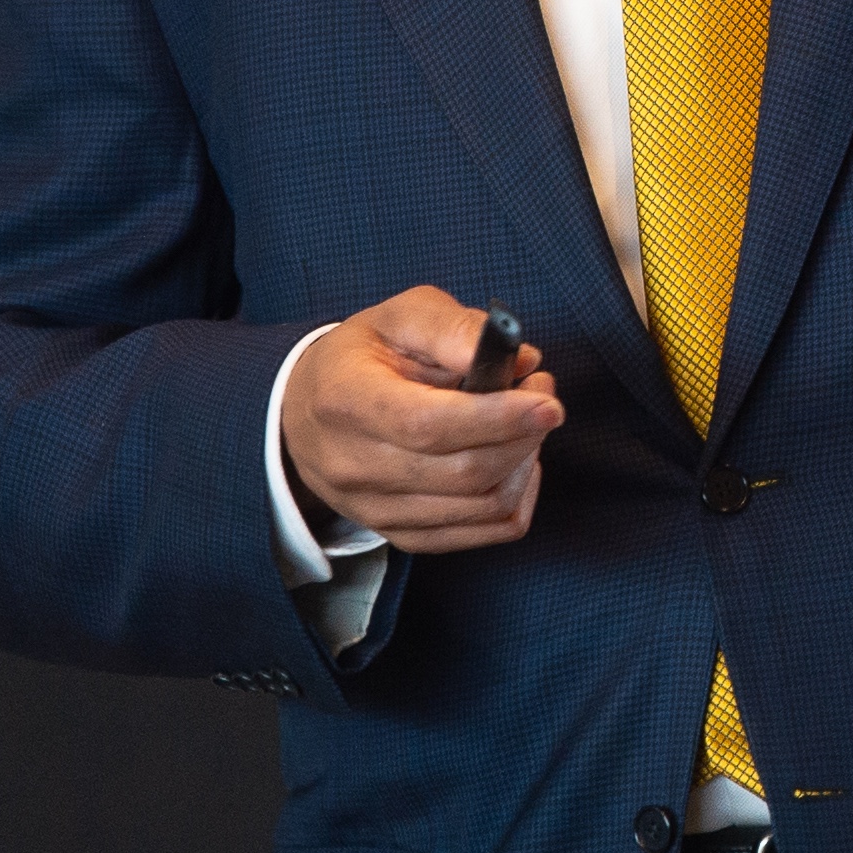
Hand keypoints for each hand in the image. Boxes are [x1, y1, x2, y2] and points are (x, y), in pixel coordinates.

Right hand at [278, 287, 563, 554]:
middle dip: (523, 435)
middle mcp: (353, 465)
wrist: (305, 410)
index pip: (428, 425)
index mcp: (346, 401)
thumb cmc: (362, 357)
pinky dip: (516, 500)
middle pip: (463, 471)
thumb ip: (454, 329)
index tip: (547, 402)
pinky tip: (517, 463)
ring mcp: (374, 509)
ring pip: (479, 506)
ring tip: (527, 424)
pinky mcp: (398, 534)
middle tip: (543, 394)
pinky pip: (480, 534)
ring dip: (524, 464)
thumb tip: (518, 358)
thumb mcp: (399, 317)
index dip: (497, 417)